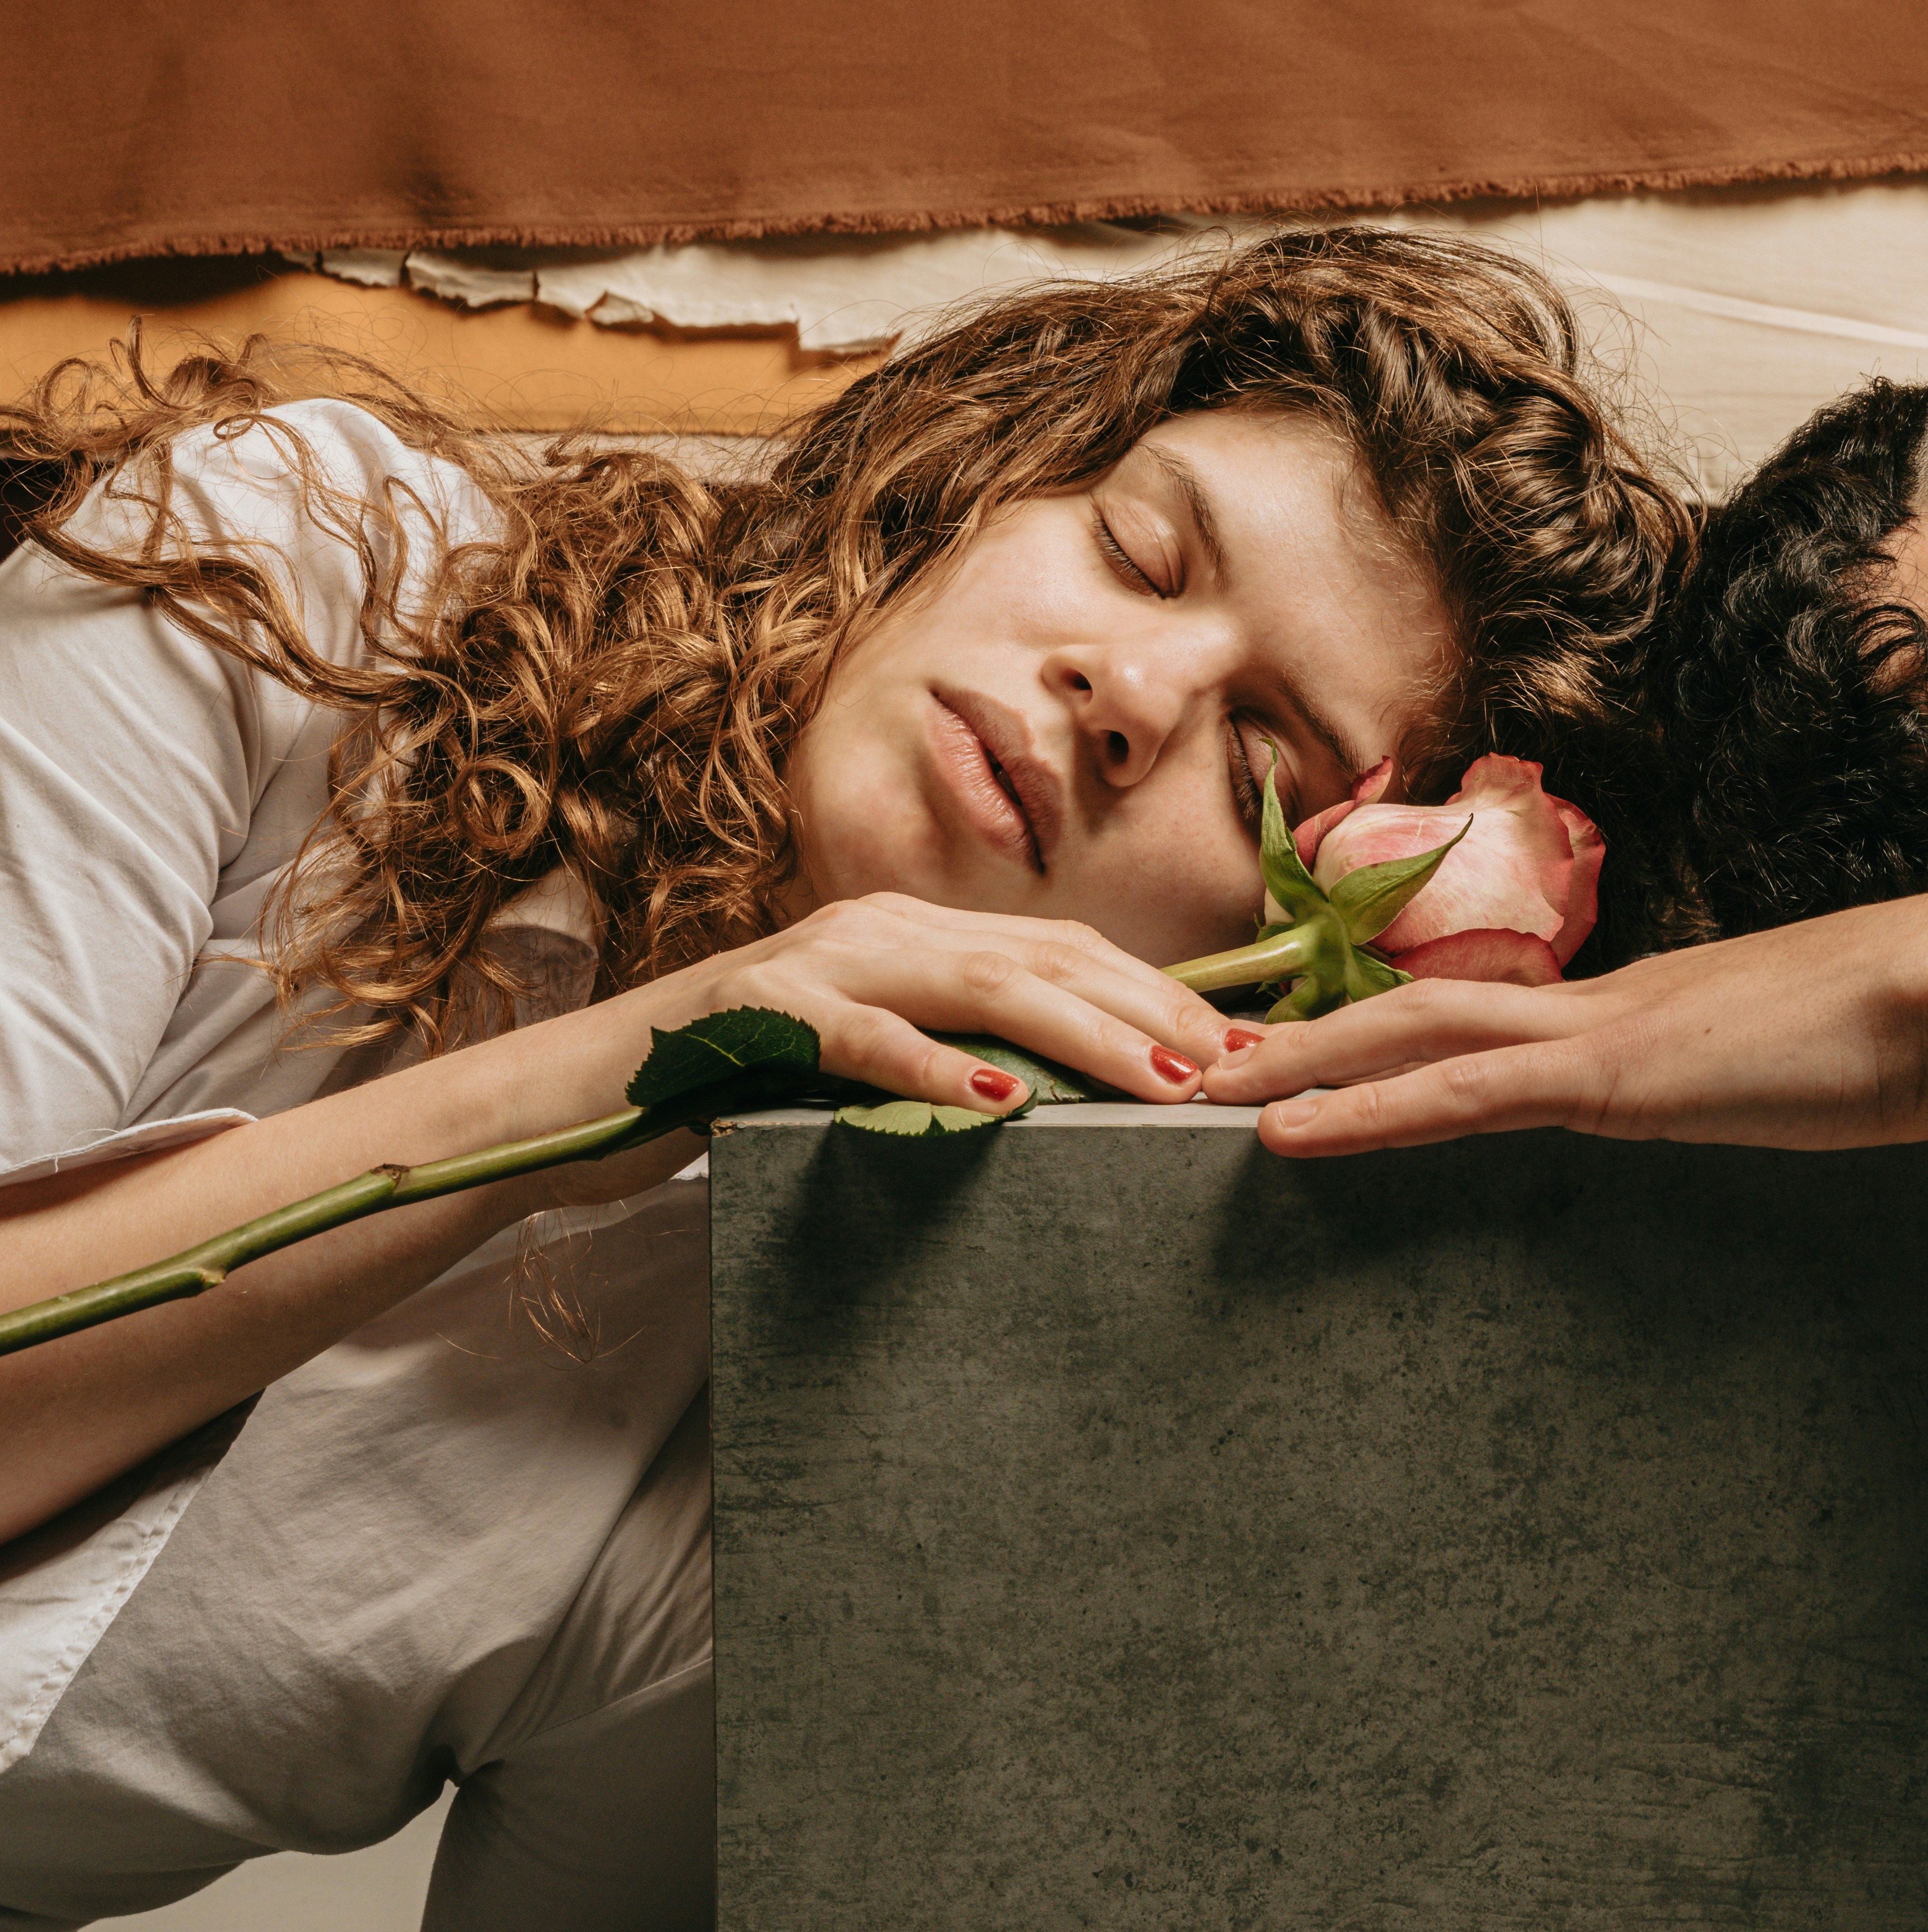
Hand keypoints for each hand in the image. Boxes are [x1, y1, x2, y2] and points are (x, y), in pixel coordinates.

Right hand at [597, 892, 1237, 1118]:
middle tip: (1242, 1069)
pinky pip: (863, 1041)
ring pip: (980, 988)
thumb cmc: (735, 1087)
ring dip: (1085, 1039)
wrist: (577, 1091)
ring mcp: (816, 964)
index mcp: (913, 935)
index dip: (1163, 994)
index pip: (1066, 953)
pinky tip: (1001, 1103)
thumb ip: (958, 1056)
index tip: (1245, 1046)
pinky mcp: (755, 1016)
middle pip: (1048, 961)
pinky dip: (936, 1069)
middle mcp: (879, 929)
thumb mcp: (867, 1064)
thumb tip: (1070, 1095)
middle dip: (1157, 1013)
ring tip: (1167, 1083)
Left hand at [1200, 889, 1927, 1155]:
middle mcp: (1601, 1004)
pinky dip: (1363, 1107)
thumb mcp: (1811, 1062)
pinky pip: (1458, 1092)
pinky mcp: (1615, 1074)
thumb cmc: (1915, 1035)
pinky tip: (1287, 1132)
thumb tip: (1755, 1090)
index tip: (1315, 1056)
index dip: (1391, 1032)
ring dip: (1300, 1059)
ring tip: (1201, 1086)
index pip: (1487, 1014)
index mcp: (1643, 1008)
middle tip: (1200, 1062)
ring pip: (1410, 1030)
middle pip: (1414, 1003)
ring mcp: (1603, 1032)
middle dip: (1304, 1033)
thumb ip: (1760, 1075)